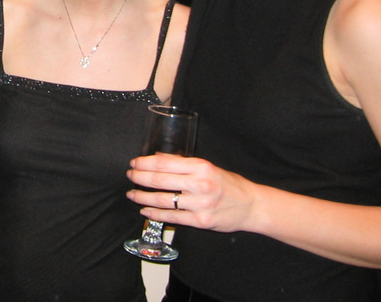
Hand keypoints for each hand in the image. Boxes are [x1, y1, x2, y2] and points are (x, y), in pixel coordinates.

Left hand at [126, 153, 257, 233]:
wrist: (251, 206)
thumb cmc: (229, 184)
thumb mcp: (208, 167)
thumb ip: (184, 164)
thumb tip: (158, 159)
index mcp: (201, 167)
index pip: (165, 163)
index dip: (145, 162)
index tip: (135, 163)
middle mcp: (200, 184)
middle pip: (160, 180)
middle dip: (139, 177)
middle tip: (130, 176)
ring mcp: (199, 204)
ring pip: (162, 200)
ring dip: (142, 197)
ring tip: (132, 194)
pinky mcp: (200, 221)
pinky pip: (171, 217)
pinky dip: (154, 214)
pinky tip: (145, 210)